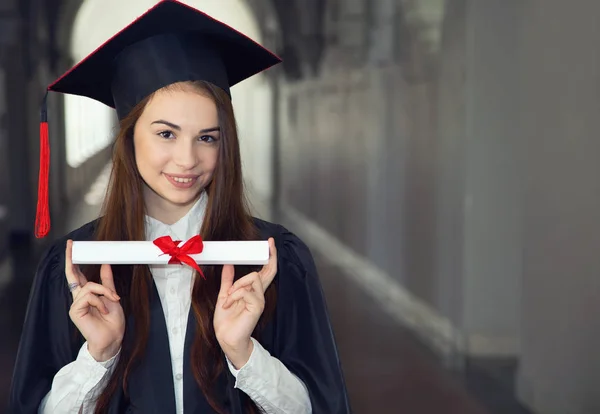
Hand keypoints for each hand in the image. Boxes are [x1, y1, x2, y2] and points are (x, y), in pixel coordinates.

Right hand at [65, 240, 124, 361]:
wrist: (113, 338)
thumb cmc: (113, 322)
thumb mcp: (112, 297)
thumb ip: (107, 282)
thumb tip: (105, 264)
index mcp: (88, 294)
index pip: (78, 274)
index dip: (74, 261)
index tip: (72, 247)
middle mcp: (80, 298)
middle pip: (72, 275)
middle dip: (71, 259)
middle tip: (71, 245)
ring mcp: (76, 304)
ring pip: (89, 287)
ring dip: (104, 292)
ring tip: (110, 302)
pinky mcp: (75, 310)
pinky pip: (89, 296)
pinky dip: (99, 301)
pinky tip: (103, 310)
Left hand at [213, 238, 277, 367]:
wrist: (226, 338)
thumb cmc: (227, 321)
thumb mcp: (224, 295)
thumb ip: (228, 280)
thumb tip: (229, 264)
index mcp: (252, 290)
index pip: (265, 271)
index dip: (270, 257)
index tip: (270, 244)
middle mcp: (259, 293)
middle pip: (270, 270)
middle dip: (271, 256)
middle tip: (270, 244)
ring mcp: (259, 299)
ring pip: (253, 277)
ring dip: (237, 285)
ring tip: (229, 298)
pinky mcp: (257, 306)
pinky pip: (246, 290)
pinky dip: (235, 294)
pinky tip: (229, 303)